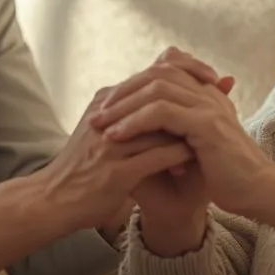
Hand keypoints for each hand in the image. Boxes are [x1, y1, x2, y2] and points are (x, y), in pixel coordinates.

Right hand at [33, 87, 195, 232]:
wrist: (51, 202)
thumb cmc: (81, 168)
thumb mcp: (99, 131)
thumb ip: (125, 113)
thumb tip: (153, 96)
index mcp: (105, 101)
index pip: (150, 76)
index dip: (184, 72)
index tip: (211, 76)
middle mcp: (108, 116)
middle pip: (158, 94)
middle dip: (193, 94)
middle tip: (222, 98)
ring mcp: (111, 144)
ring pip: (161, 125)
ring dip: (189, 128)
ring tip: (211, 133)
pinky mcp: (116, 171)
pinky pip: (157, 156)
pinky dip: (180, 155)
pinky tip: (196, 159)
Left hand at [94, 51, 274, 217]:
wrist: (255, 193)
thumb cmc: (222, 176)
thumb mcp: (191, 148)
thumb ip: (169, 132)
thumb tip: (130, 127)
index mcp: (205, 96)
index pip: (165, 70)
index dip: (133, 85)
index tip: (107, 106)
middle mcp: (207, 94)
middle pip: (157, 73)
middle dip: (123, 92)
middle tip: (97, 113)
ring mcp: (208, 106)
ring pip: (156, 89)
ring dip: (124, 105)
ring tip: (100, 124)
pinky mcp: (207, 124)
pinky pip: (163, 112)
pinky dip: (135, 122)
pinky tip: (117, 136)